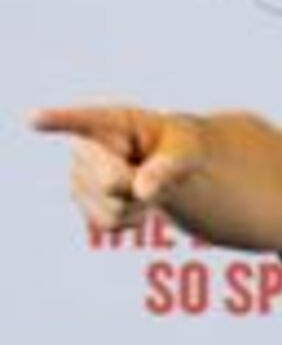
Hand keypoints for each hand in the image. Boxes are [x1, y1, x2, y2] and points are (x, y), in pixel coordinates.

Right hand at [32, 106, 204, 229]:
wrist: (169, 168)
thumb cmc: (178, 149)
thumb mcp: (185, 152)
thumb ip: (167, 168)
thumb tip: (143, 192)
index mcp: (110, 121)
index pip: (83, 120)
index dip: (57, 120)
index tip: (34, 120)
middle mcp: (84, 147)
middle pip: (111, 182)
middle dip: (140, 185)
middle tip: (154, 171)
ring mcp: (78, 177)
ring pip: (113, 209)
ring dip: (140, 204)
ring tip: (143, 181)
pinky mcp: (82, 204)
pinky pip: (112, 225)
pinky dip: (134, 219)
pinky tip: (134, 199)